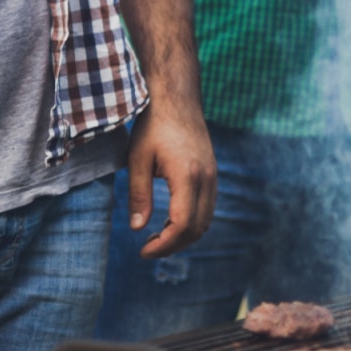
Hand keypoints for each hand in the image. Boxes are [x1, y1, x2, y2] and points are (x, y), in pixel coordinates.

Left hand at [126, 103, 216, 258]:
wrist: (177, 98)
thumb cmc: (154, 126)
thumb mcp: (138, 160)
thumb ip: (138, 195)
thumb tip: (137, 228)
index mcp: (188, 176)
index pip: (182, 225)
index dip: (164, 245)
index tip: (143, 251)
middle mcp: (206, 179)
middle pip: (198, 228)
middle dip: (173, 245)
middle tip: (148, 249)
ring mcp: (213, 176)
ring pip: (206, 220)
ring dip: (184, 235)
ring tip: (157, 237)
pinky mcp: (212, 173)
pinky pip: (208, 207)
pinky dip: (192, 222)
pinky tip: (171, 220)